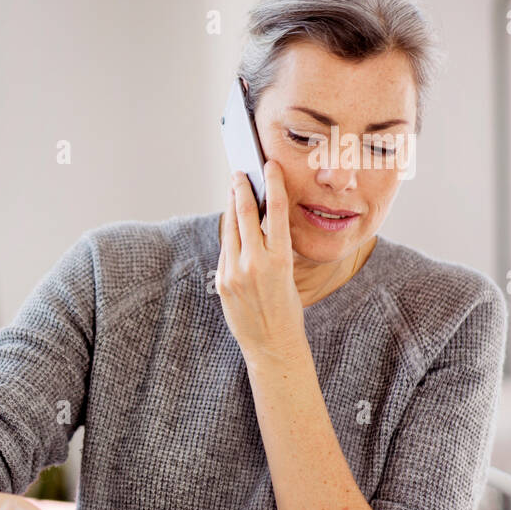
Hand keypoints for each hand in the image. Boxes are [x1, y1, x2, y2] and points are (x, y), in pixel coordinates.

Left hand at [217, 161, 305, 361]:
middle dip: (241, 190)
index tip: (269, 165)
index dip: (272, 184)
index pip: (276, 212)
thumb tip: (259, 221)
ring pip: (230, 230)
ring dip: (231, 208)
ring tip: (233, 191)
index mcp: (280, 259)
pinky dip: (229, 235)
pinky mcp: (222, 282)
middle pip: (244, 215)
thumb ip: (272, 249)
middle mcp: (255, 263)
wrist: (273, 344)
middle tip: (239, 172)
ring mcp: (235, 273)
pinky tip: (231, 223)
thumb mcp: (288, 274)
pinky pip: (225, 250)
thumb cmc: (287, 308)